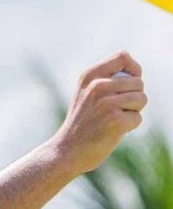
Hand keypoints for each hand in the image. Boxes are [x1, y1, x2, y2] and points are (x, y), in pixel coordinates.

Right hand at [50, 51, 146, 173]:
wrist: (66, 151)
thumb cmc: (81, 123)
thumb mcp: (86, 94)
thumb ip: (106, 80)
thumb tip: (136, 74)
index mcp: (89, 76)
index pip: (123, 57)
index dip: (134, 69)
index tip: (129, 83)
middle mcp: (97, 86)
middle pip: (138, 82)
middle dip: (134, 97)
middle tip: (115, 110)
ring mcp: (105, 102)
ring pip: (142, 99)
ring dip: (133, 112)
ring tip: (113, 120)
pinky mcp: (114, 119)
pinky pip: (137, 118)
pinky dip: (129, 127)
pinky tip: (112, 131)